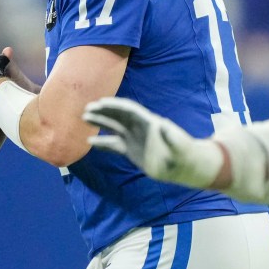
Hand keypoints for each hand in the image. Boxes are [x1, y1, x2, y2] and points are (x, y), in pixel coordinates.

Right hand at [82, 97, 222, 188]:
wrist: (184, 166)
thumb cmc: (184, 153)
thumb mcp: (180, 145)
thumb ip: (172, 136)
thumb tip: (163, 125)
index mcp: (148, 122)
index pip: (129, 110)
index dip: (115, 106)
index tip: (101, 103)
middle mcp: (139, 127)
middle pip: (118, 116)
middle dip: (103, 111)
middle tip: (87, 109)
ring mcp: (134, 138)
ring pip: (113, 127)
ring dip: (100, 121)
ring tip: (85, 118)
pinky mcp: (131, 150)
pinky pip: (114, 144)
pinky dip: (102, 142)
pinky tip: (90, 142)